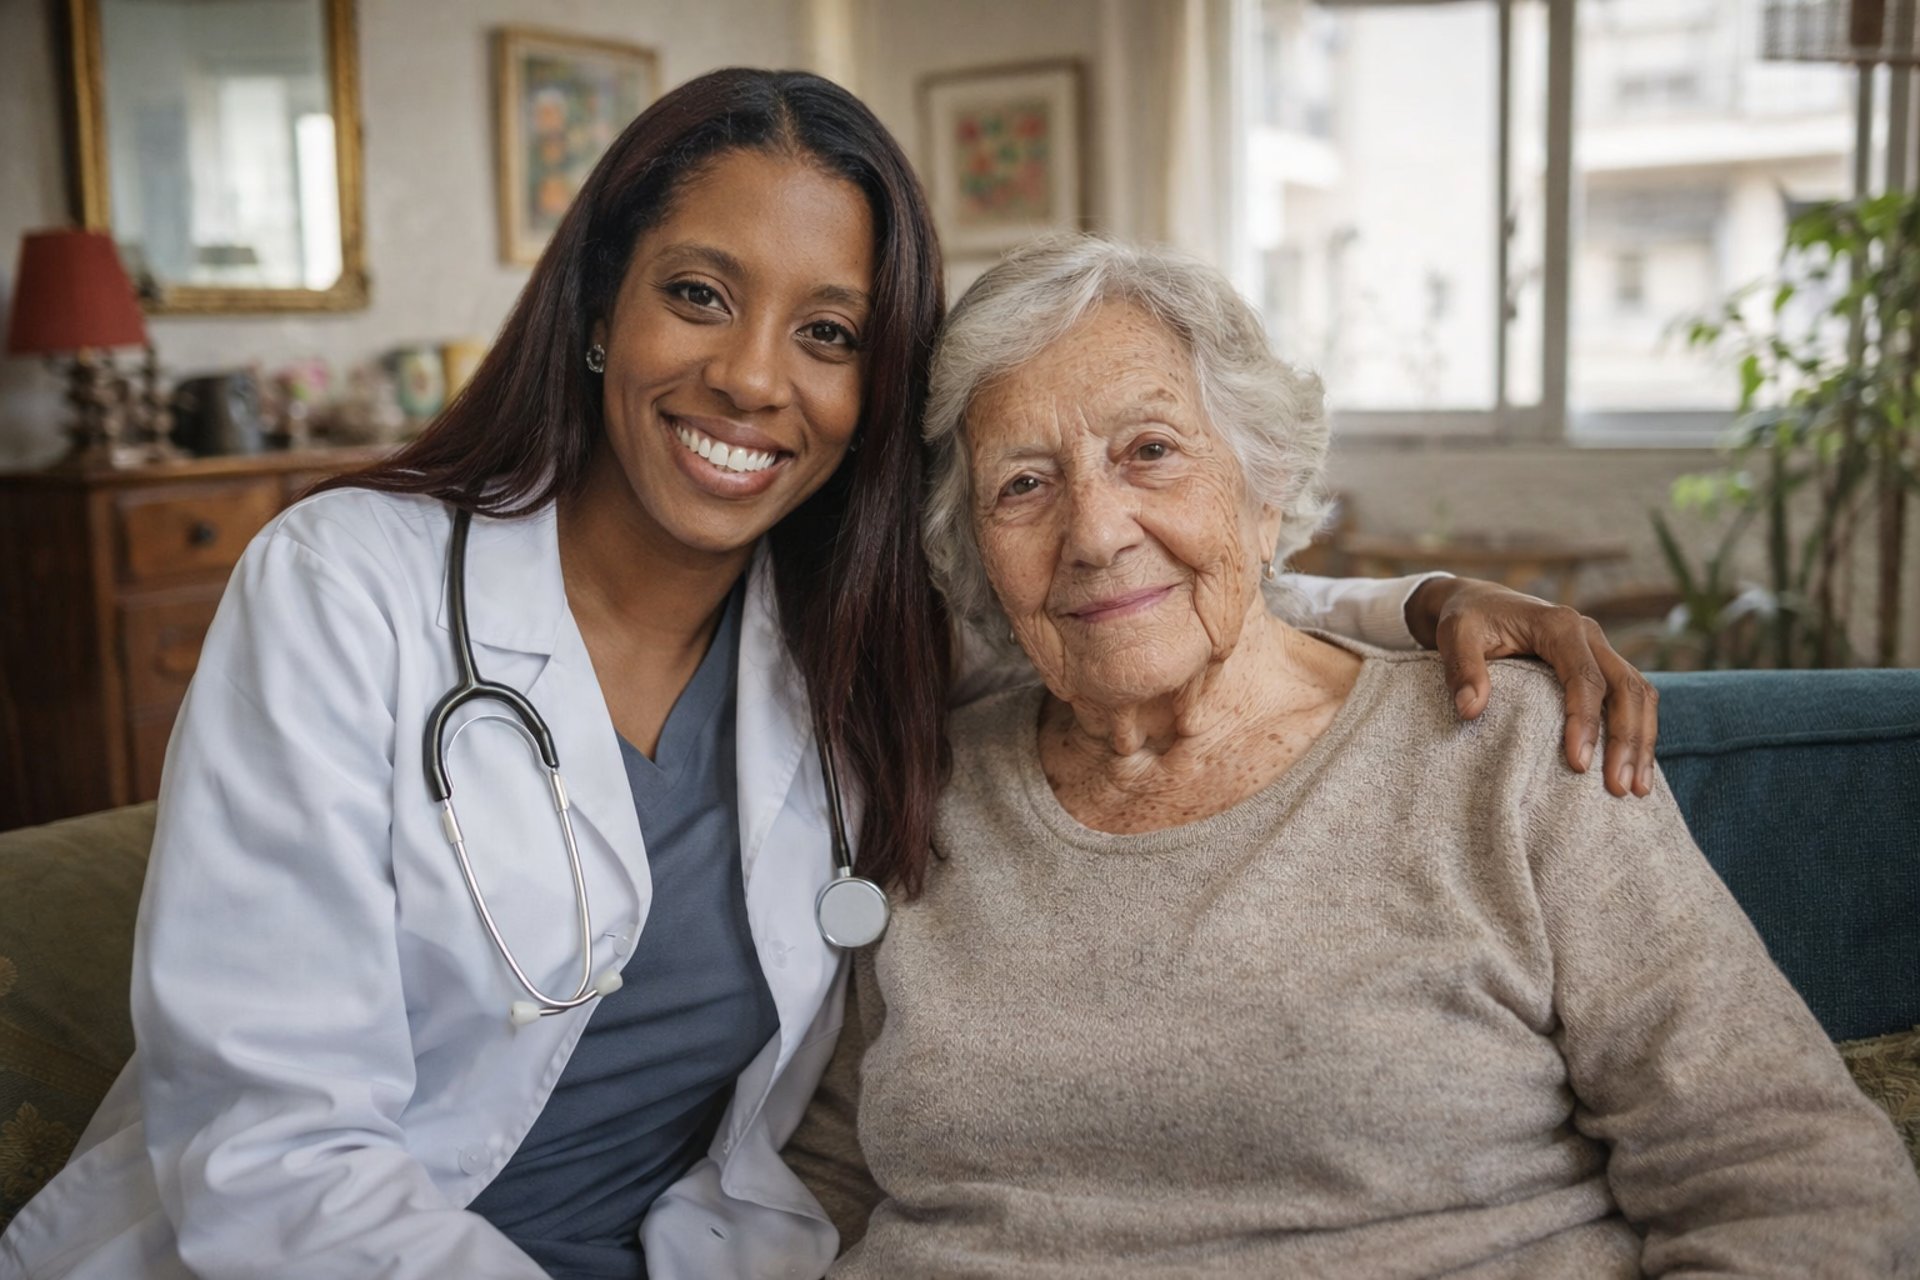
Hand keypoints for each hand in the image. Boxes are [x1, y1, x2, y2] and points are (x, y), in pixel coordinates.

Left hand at [1406, 577, 1657, 796]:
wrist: (1477, 602)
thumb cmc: (1467, 620)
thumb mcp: (1454, 636)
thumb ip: (1462, 669)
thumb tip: (1470, 709)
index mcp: (1558, 625)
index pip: (1584, 677)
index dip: (1585, 721)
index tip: (1578, 764)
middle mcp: (1589, 634)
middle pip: (1626, 687)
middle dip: (1627, 739)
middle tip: (1618, 787)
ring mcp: (1600, 650)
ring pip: (1640, 694)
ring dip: (1642, 741)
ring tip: (1638, 789)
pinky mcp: (1602, 665)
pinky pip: (1633, 698)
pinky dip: (1640, 732)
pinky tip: (1636, 768)